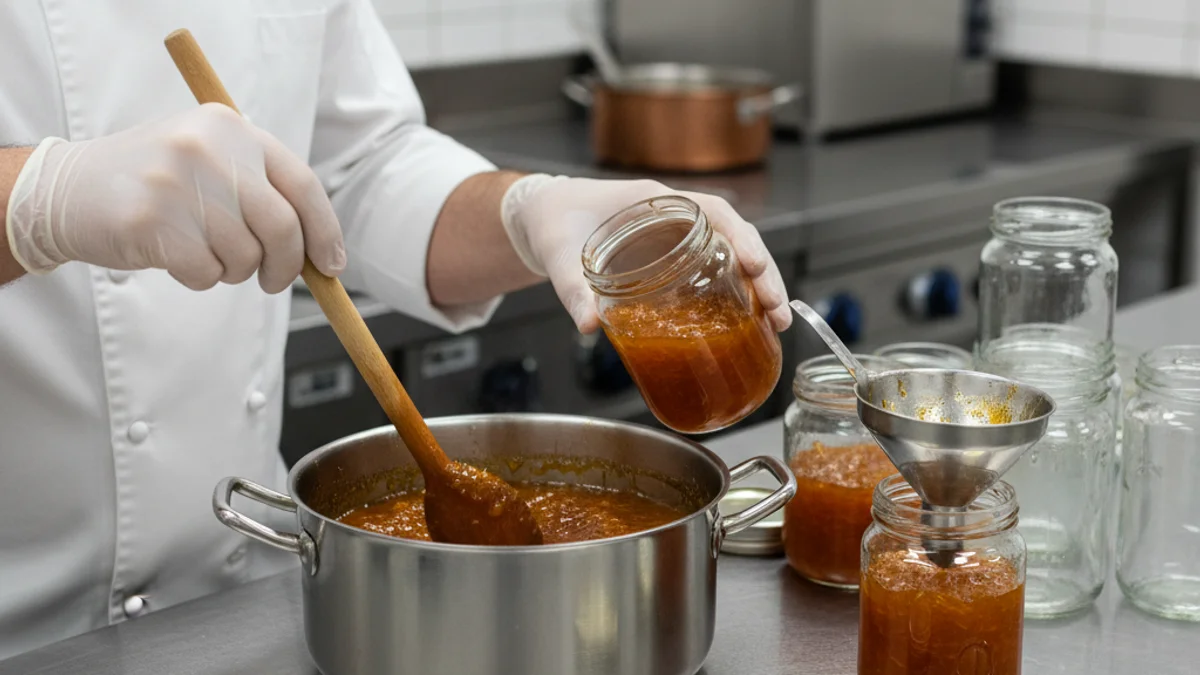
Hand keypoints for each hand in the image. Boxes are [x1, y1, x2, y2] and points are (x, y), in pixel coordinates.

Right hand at [5, 103, 343, 292]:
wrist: (69, 188)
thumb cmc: (157, 184)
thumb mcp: (212, 162)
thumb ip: (263, 192)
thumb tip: (322, 251)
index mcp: (232, 128)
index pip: (303, 185)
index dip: (324, 231)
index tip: (332, 265)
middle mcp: (209, 148)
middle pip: (283, 227)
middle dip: (287, 266)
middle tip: (273, 281)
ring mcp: (178, 182)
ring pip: (245, 256)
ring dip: (233, 271)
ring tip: (204, 252)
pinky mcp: (152, 221)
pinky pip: (207, 273)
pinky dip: (200, 278)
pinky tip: (176, 258)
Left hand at [503, 177, 790, 333]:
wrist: (542, 219)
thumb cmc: (554, 224)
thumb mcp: (559, 253)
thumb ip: (571, 288)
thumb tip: (588, 325)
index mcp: (654, 201)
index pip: (713, 210)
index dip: (739, 235)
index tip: (755, 265)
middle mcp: (674, 217)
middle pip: (735, 237)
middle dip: (763, 272)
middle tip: (777, 310)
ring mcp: (677, 239)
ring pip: (732, 257)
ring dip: (758, 287)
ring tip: (775, 322)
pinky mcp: (673, 261)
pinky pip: (715, 271)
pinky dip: (737, 294)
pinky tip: (750, 322)